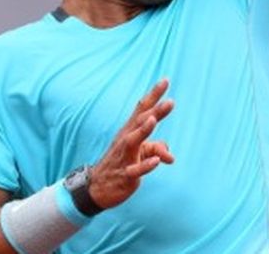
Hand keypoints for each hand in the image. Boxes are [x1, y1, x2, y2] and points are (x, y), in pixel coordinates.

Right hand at [88, 79, 175, 209]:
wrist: (97, 188)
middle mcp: (126, 140)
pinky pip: (135, 170)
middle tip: (170, 102)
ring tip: (153, 120)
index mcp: (130, 131)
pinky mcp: (125, 175)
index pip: (143, 109)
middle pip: (140, 122)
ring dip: (143, 131)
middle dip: (155, 112)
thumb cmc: (121, 164)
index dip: (154, 95)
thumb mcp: (140, 154)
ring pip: (133, 141)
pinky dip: (145, 165)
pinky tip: (156, 161)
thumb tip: (170, 156)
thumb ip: (156, 148)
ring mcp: (124, 157)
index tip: (166, 80)